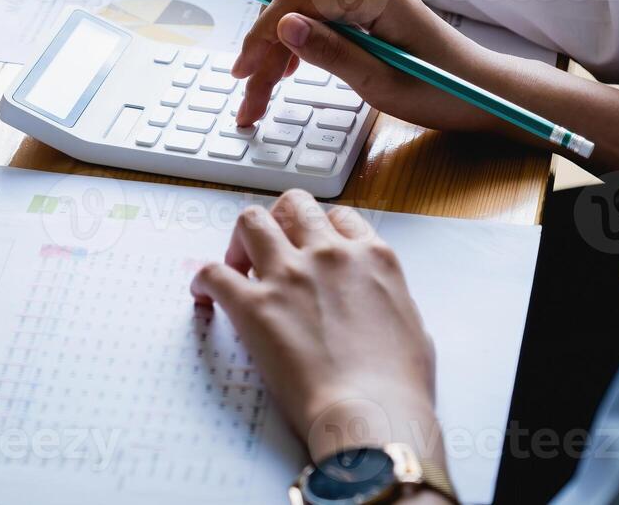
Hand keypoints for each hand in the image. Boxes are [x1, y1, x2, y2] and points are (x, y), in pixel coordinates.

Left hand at [190, 189, 441, 462]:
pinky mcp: (253, 305)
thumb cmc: (398, 386)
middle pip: (294, 205)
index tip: (311, 245)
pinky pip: (213, 272)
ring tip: (238, 262)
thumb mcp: (415, 329)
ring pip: (251, 220)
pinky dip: (203, 279)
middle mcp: (329, 254)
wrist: (372, 414)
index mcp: (372, 258)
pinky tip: (204, 292)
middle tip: (273, 245)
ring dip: (241, 238)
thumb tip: (381, 308)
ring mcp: (289, 274)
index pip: (340, 218)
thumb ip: (392, 304)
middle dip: (280, 219)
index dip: (322, 229)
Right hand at [230, 0, 497, 130]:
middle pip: (289, 0)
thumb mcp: (381, 82)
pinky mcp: (366, 10)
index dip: (260, 35)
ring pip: (297, 10)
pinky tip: (286, 73)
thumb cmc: (443, 90)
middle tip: (249, 96)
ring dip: (274, 49)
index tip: (242, 73)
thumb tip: (284, 25)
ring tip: (261, 95)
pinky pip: (316, 17)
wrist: (484, 91)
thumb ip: (330, 52)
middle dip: (262, 46)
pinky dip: (295, 44)